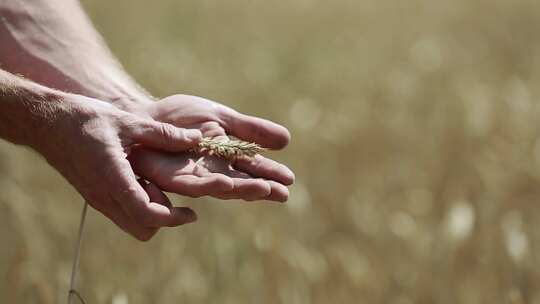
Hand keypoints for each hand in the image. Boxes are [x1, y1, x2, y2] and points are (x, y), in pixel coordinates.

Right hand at [34, 94, 202, 239]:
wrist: (45, 123)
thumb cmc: (85, 119)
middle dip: (164, 218)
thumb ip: (164, 134)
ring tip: (156, 184)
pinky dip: (138, 206)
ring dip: (150, 212)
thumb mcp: (129, 122)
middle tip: (171, 193)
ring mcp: (97, 199)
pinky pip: (121, 213)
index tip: (192, 213)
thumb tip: (197, 137)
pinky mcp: (94, 196)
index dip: (173, 218)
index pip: (147, 215)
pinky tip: (142, 180)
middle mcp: (104, 196)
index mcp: (113, 178)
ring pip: (131, 224)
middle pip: (142, 229)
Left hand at [129, 94, 294, 200]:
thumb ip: (250, 129)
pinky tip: (226, 184)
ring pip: (220, 187)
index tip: (290, 179)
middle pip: (241, 183)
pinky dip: (210, 185)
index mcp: (226, 157)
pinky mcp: (170, 176)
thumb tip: (287, 140)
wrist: (144, 114)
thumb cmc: (181, 118)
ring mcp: (192, 176)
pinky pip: (192, 184)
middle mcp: (212, 171)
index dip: (270, 174)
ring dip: (241, 190)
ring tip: (263, 189)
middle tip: (283, 194)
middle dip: (261, 189)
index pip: (252, 169)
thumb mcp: (222, 117)